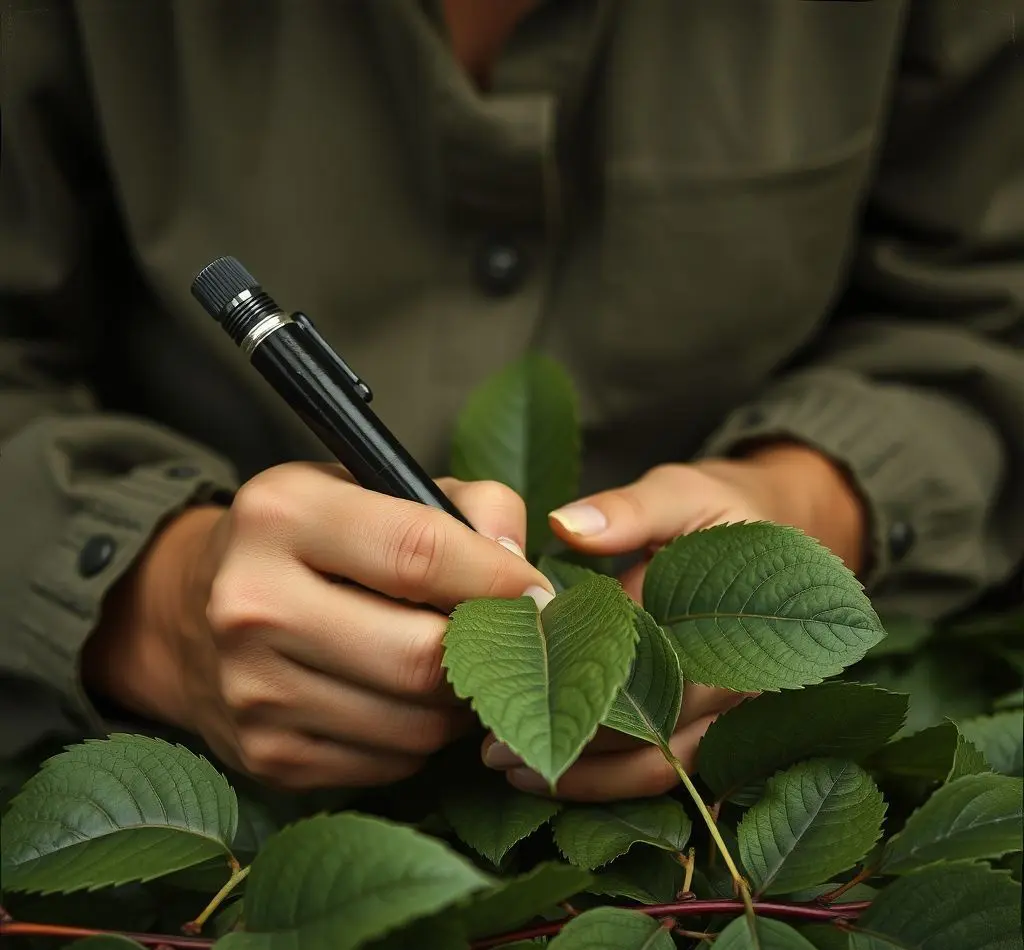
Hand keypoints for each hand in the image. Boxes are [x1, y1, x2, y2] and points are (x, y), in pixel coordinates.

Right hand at [83, 463, 553, 789]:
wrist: (191, 610)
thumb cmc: (311, 540)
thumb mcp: (374, 486)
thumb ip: (468, 505)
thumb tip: (523, 576)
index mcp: (282, 514)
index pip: (419, 553)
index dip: (499, 580)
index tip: (539, 594)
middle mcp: (253, 603)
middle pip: (423, 657)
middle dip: (489, 654)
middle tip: (512, 641)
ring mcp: (253, 690)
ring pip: (417, 723)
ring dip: (460, 702)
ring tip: (457, 666)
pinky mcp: (266, 755)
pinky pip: (390, 763)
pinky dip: (419, 736)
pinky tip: (407, 699)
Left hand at [482, 442, 865, 800]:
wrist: (769, 535)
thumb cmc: (717, 512)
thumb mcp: (678, 494)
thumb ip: (628, 511)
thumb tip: (565, 525)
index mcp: (724, 620)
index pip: (643, 666)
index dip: (576, 683)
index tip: (513, 689)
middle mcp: (736, 678)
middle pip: (649, 728)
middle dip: (573, 745)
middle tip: (495, 750)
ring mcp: (729, 710)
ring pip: (660, 764)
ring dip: (589, 778)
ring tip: (514, 774)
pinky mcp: (714, 724)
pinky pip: (668, 768)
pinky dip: (614, 782)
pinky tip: (558, 781)